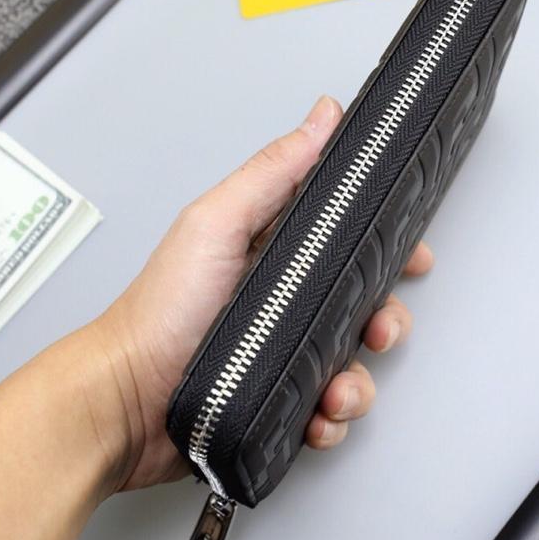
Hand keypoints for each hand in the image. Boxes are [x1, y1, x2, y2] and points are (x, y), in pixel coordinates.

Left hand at [93, 96, 432, 491]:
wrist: (127, 399)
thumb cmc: (162, 310)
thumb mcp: (217, 225)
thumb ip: (272, 173)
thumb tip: (321, 117)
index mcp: (277, 252)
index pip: (350, 238)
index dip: (387, 245)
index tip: (411, 254)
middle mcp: (286, 301)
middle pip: (364, 305)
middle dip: (385, 321)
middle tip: (377, 328)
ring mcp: (283, 353)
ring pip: (354, 365)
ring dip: (358, 383)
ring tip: (335, 391)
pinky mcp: (278, 401)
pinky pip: (327, 413)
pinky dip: (331, 422)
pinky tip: (317, 420)